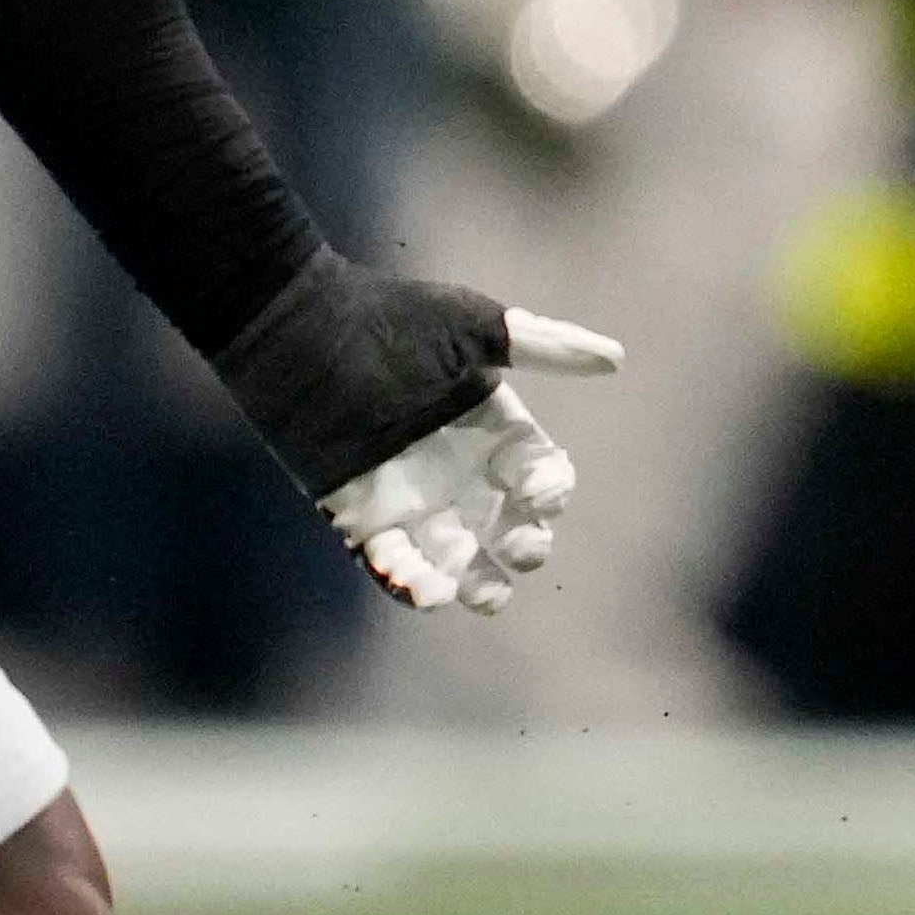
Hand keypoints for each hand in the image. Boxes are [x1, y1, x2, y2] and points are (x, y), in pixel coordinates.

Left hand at [206, 252, 629, 615]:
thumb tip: (616, 360)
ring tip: (484, 594)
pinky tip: (426, 591)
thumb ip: (544, 345)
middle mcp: (456, 467)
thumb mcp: (472, 326)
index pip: (538, 473)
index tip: (540, 489)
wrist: (298, 332)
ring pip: (457, 558)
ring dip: (476, 582)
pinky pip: (393, 566)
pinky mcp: (361, 516)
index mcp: (490, 426)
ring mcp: (410, 496)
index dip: (549, 489)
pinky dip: (410, 583)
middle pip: (507, 524)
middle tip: (521, 547)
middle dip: (524, 544)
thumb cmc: (388, 320)